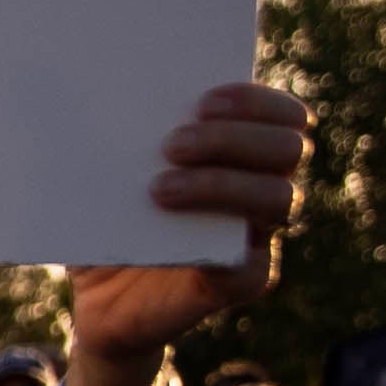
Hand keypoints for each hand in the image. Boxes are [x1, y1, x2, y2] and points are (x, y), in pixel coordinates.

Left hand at [64, 82, 311, 360]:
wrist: (96, 299)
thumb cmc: (105, 220)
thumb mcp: (105, 171)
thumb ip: (117, 132)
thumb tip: (98, 86)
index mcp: (242, 151)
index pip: (283, 114)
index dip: (256, 101)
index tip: (202, 99)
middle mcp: (261, 189)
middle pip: (289, 148)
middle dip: (234, 137)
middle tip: (172, 144)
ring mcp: (257, 236)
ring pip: (280, 197)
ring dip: (222, 184)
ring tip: (158, 188)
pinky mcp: (241, 281)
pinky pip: (251, 265)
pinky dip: (215, 246)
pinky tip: (171, 235)